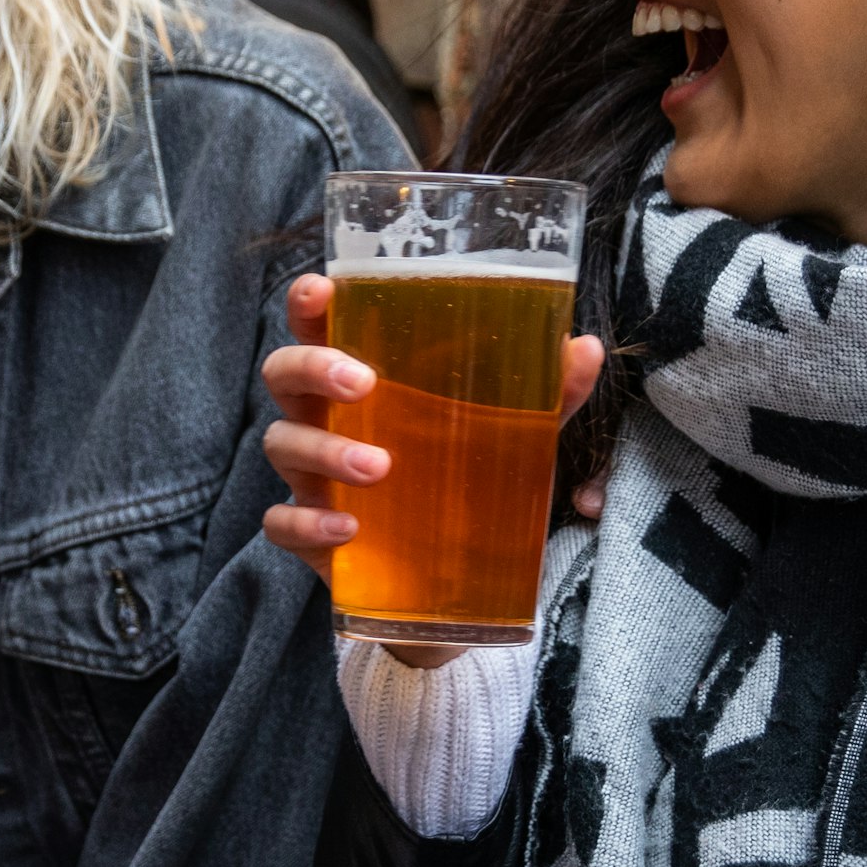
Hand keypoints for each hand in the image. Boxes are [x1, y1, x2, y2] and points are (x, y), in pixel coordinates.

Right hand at [259, 274, 606, 664]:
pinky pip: (282, 523)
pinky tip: (348, 529)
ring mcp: (312, 476)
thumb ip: (546, 391)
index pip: (318, 325)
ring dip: (326, 449)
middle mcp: (324, 416)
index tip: (320, 292)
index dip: (308, 303)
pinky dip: (308, 524)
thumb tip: (584, 348)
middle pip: (284, 375)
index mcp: (360, 377)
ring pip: (284, 444)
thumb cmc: (463, 473)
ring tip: (380, 467)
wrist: (452, 575)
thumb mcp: (512, 430)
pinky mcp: (311, 533)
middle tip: (362, 382)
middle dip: (313, 368)